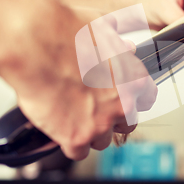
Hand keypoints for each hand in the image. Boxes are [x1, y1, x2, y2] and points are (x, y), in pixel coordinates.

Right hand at [0, 0, 156, 159]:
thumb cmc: (66, 33)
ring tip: (72, 115)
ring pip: (102, 140)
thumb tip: (125, 49)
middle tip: (92, 108)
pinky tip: (60, 127)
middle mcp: (123, 104)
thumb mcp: (103, 31)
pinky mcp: (77, 137)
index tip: (120, 99)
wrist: (36, 44)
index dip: (131, 99)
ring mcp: (101, 123)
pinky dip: (68, 142)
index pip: (146, 99)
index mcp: (134, 79)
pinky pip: (78, 152)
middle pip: (127, 123)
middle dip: (111, 118)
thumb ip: (118, 47)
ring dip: (89, 131)